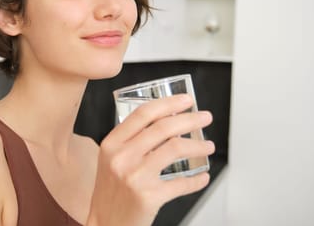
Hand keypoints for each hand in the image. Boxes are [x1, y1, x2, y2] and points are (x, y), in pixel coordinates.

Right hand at [86, 94, 214, 225]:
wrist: (105, 224)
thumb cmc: (111, 192)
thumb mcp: (110, 160)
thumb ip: (130, 141)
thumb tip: (166, 123)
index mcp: (111, 143)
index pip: (143, 114)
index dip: (168, 103)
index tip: (186, 100)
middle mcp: (122, 157)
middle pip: (163, 127)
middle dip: (190, 119)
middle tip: (204, 117)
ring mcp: (135, 176)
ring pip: (175, 149)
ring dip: (198, 145)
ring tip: (208, 145)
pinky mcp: (148, 196)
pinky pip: (181, 183)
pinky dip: (196, 180)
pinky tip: (202, 177)